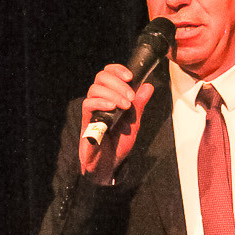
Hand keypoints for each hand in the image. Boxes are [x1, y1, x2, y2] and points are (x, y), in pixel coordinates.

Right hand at [77, 64, 156, 179]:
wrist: (109, 164)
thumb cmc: (119, 143)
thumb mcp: (134, 122)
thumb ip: (139, 104)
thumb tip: (148, 86)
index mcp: (110, 97)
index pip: (108, 74)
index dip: (117, 70)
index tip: (130, 76)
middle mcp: (99, 101)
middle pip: (101, 77)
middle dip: (118, 83)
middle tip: (130, 97)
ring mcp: (92, 111)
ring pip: (94, 89)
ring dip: (113, 93)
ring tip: (125, 105)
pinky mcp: (86, 122)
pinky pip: (88, 105)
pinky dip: (101, 103)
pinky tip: (112, 108)